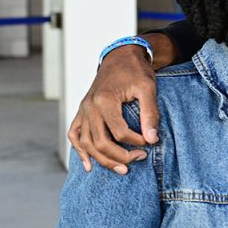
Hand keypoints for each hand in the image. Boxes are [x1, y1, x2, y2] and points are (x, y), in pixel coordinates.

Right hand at [67, 45, 159, 173]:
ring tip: (122, 169)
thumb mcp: (148, 88)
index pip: (119, 132)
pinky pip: (74, 134)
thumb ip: (150, 114)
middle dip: (120, 156)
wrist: (121, 57)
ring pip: (86, 143)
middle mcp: (89, 107)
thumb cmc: (136, 71)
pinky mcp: (82, 112)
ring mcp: (83, 110)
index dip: (136, 141)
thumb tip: (152, 139)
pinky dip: (80, 151)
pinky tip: (89, 165)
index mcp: (104, 100)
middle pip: (100, 142)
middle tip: (140, 159)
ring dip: (103, 159)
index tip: (150, 142)